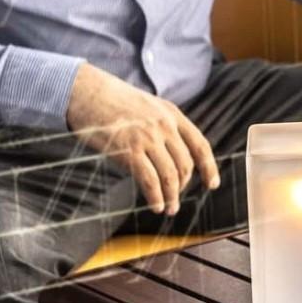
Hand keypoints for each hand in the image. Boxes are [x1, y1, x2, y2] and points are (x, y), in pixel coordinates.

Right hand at [65, 63, 219, 214]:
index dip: (209, 168)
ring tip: (168, 209)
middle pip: (185, 164)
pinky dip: (156, 197)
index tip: (212, 184)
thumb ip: (163, 126)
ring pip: (170, 175)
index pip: (200, 145)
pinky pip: (150, 180)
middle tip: (175, 201)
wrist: (88, 93)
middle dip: (183, 186)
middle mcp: (165, 126)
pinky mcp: (129, 151)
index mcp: (173, 114)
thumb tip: (172, 155)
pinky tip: (155, 206)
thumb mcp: (149, 106)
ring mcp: (148, 138)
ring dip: (171, 197)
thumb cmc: (115, 102)